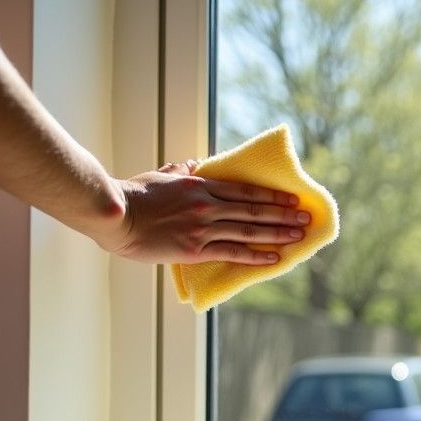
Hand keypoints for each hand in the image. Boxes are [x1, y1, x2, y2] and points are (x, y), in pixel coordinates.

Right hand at [100, 161, 307, 264]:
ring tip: (299, 235)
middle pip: (254, 210)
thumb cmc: (132, 195)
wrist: (113, 215)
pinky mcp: (195, 248)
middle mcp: (207, 205)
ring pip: (249, 231)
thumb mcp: (159, 175)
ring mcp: (203, 227)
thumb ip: (178, 170)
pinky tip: (274, 258)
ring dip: (277, 233)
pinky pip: (233, 252)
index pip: (245, 191)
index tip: (291, 199)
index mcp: (200, 186)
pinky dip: (256, 256)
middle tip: (306, 217)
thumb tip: (191, 163)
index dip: (271, 196)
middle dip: (283, 214)